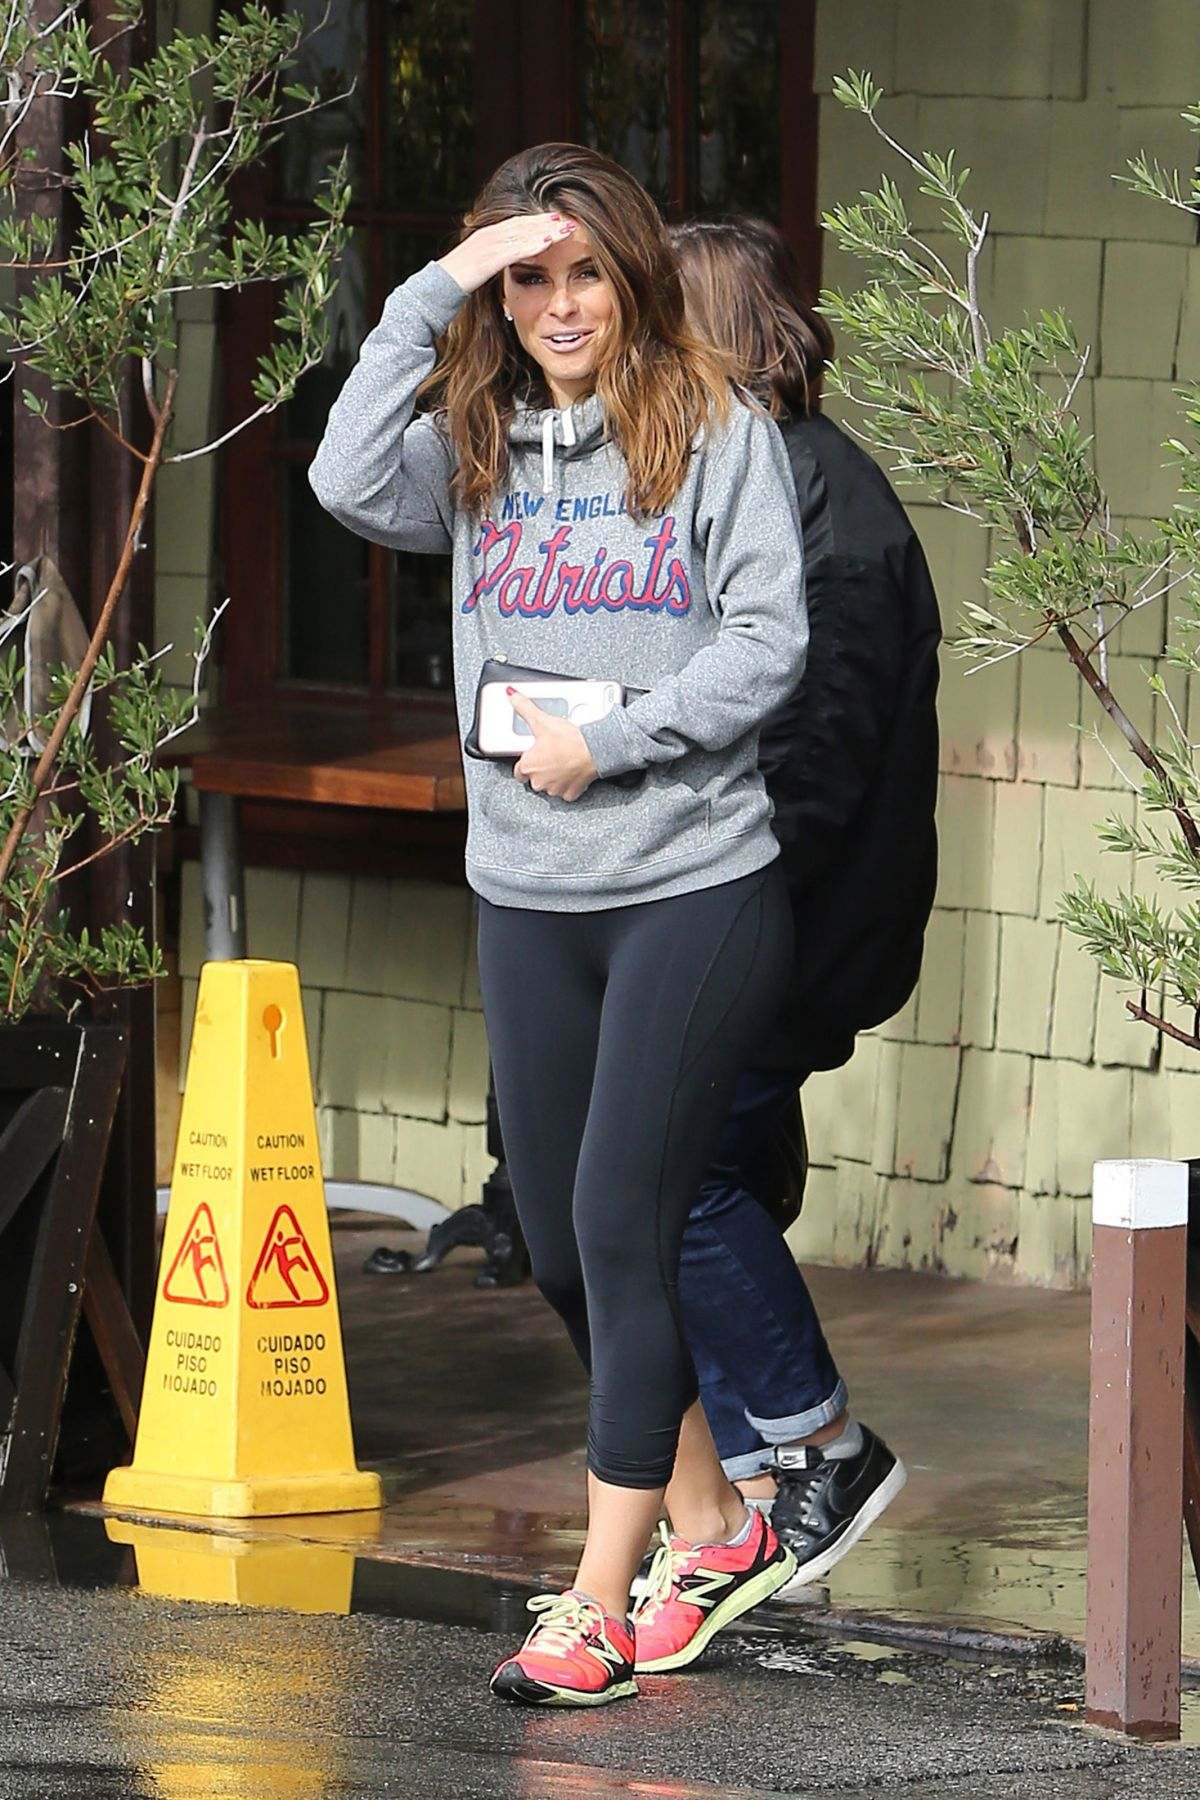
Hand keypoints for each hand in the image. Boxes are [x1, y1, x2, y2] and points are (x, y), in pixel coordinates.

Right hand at [438, 214, 576, 294]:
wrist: (436, 289)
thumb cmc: (457, 282)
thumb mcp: (479, 268)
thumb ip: (494, 261)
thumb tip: (511, 263)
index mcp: (487, 235)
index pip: (517, 224)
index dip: (538, 221)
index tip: (558, 220)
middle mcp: (488, 235)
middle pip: (523, 225)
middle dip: (546, 222)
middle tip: (569, 220)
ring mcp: (486, 245)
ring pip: (521, 235)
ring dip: (545, 231)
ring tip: (566, 230)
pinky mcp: (486, 259)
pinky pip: (514, 250)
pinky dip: (532, 245)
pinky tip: (548, 243)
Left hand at [510, 690, 597, 801]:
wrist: (595, 751)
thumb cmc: (569, 740)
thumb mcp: (543, 720)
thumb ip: (524, 708)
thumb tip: (511, 695)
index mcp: (529, 766)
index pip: (518, 771)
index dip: (525, 763)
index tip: (533, 756)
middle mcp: (539, 781)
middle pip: (534, 779)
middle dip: (541, 769)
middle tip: (552, 755)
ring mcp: (555, 789)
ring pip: (550, 785)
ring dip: (554, 776)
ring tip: (563, 760)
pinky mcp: (570, 793)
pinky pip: (565, 791)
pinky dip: (568, 783)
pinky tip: (572, 771)